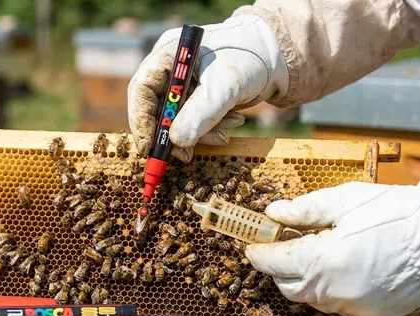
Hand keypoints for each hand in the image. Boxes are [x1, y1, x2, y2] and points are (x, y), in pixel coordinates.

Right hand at [127, 15, 288, 161]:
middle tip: (185, 156)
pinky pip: (193, 121)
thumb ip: (200, 114)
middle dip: (172, 135)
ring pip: (176, 120)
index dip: (141, 121)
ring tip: (224, 135)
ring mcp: (183, 85)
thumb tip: (177, 143)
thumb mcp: (224, 87)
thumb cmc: (250, 59)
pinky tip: (231, 124)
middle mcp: (170, 69)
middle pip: (155, 109)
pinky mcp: (197, 98)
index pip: (141, 91)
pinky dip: (209, 129)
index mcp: (168, 55)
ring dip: (198, 134)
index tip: (148, 148)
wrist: (279, 58)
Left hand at [244, 182, 419, 315]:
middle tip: (283, 249)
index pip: (274, 263)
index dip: (259, 254)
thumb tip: (274, 213)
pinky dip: (332, 291)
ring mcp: (351, 307)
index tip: (252, 247)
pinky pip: (338, 306)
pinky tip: (343, 272)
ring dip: (305, 281)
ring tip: (317, 256)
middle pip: (288, 286)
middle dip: (279, 269)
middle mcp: (331, 292)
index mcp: (320, 261)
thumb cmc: (396, 215)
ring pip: (312, 299)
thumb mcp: (345, 201)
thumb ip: (304, 210)